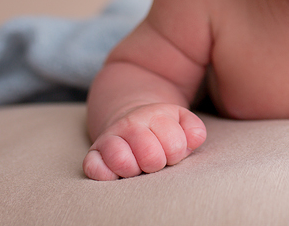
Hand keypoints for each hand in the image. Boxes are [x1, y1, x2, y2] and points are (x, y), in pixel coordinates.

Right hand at [83, 103, 206, 179]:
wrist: (132, 119)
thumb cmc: (163, 129)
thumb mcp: (182, 122)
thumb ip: (194, 130)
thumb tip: (194, 140)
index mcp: (157, 115)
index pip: (175, 145)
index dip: (177, 153)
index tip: (171, 149)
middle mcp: (131, 124)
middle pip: (151, 156)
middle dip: (157, 163)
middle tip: (154, 159)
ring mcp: (110, 137)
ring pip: (122, 161)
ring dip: (134, 170)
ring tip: (138, 165)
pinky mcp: (94, 153)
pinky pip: (94, 168)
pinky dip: (105, 174)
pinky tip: (117, 172)